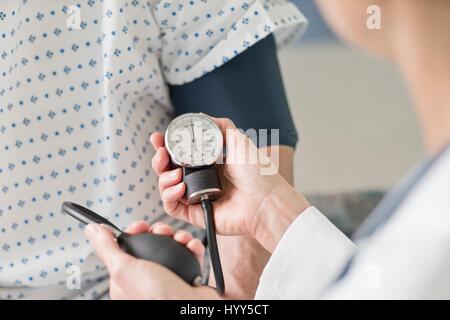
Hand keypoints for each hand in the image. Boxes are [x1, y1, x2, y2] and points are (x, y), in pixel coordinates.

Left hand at [85, 221, 218, 299]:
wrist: (189, 308)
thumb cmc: (156, 298)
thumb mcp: (124, 269)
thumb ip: (107, 249)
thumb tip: (92, 230)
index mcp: (127, 278)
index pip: (127, 247)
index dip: (135, 233)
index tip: (140, 227)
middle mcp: (148, 276)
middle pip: (152, 242)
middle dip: (159, 232)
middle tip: (163, 232)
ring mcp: (169, 275)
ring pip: (172, 246)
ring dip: (179, 237)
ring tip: (181, 239)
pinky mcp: (188, 274)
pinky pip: (190, 254)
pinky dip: (193, 247)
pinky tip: (192, 246)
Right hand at [151, 116, 309, 252]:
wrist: (265, 200)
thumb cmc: (257, 173)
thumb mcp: (239, 140)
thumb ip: (220, 126)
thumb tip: (201, 116)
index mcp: (208, 162)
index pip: (179, 153)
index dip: (165, 145)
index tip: (157, 138)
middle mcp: (200, 179)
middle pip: (168, 169)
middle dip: (159, 160)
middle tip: (161, 153)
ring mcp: (196, 196)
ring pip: (166, 187)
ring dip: (163, 177)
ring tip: (176, 173)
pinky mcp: (196, 213)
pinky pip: (171, 206)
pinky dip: (169, 195)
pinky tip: (179, 187)